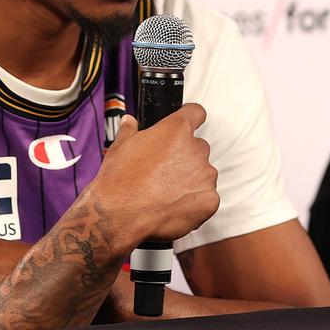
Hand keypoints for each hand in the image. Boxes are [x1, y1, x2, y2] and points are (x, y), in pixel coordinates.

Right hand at [89, 105, 219, 244]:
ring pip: (203, 174)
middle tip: (164, 172)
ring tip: (166, 193)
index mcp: (177, 130)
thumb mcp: (119, 147)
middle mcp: (196, 149)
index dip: (191, 119)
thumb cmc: (120, 181)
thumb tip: (129, 122)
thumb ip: (130, 130)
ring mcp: (206, 175)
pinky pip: (206, 198)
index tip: (186, 126)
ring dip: (191, 181)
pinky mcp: (210, 200)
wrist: (121, 216)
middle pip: (198, 147)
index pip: (196, 113)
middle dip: (185, 158)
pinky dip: (195, 203)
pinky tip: (173, 207)